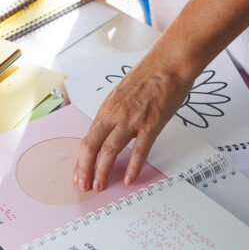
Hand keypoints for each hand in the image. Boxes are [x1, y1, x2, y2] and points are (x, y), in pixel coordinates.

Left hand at [73, 49, 195, 191]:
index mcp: (107, 108)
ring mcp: (132, 120)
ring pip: (109, 150)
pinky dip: (132, 166)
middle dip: (84, 169)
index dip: (81, 159)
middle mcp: (115, 114)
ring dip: (102, 171)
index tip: (79, 173)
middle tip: (83, 185)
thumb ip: (115, 114)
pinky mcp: (151, 124)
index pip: (87, 138)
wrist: (169, 63)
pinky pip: (139, 150)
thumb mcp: (122, 94)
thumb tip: (109, 133)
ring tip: (100, 185)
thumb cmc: (149, 76)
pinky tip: (129, 178)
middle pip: (91, 146)